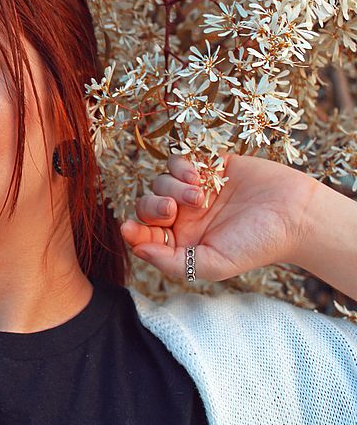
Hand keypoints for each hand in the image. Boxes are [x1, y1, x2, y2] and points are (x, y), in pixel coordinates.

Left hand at [119, 151, 320, 282]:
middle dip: (152, 206)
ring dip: (173, 186)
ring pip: (161, 181)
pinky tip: (201, 176)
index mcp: (181, 240)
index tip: (128, 228)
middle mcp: (184, 215)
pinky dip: (182, 166)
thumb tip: (137, 250)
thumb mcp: (212, 263)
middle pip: (148, 204)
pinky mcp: (208, 166)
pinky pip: (179, 160)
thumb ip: (171, 261)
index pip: (145, 234)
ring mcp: (195, 189)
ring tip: (200, 195)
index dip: (134, 231)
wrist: (296, 215)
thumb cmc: (257, 245)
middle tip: (171, 209)